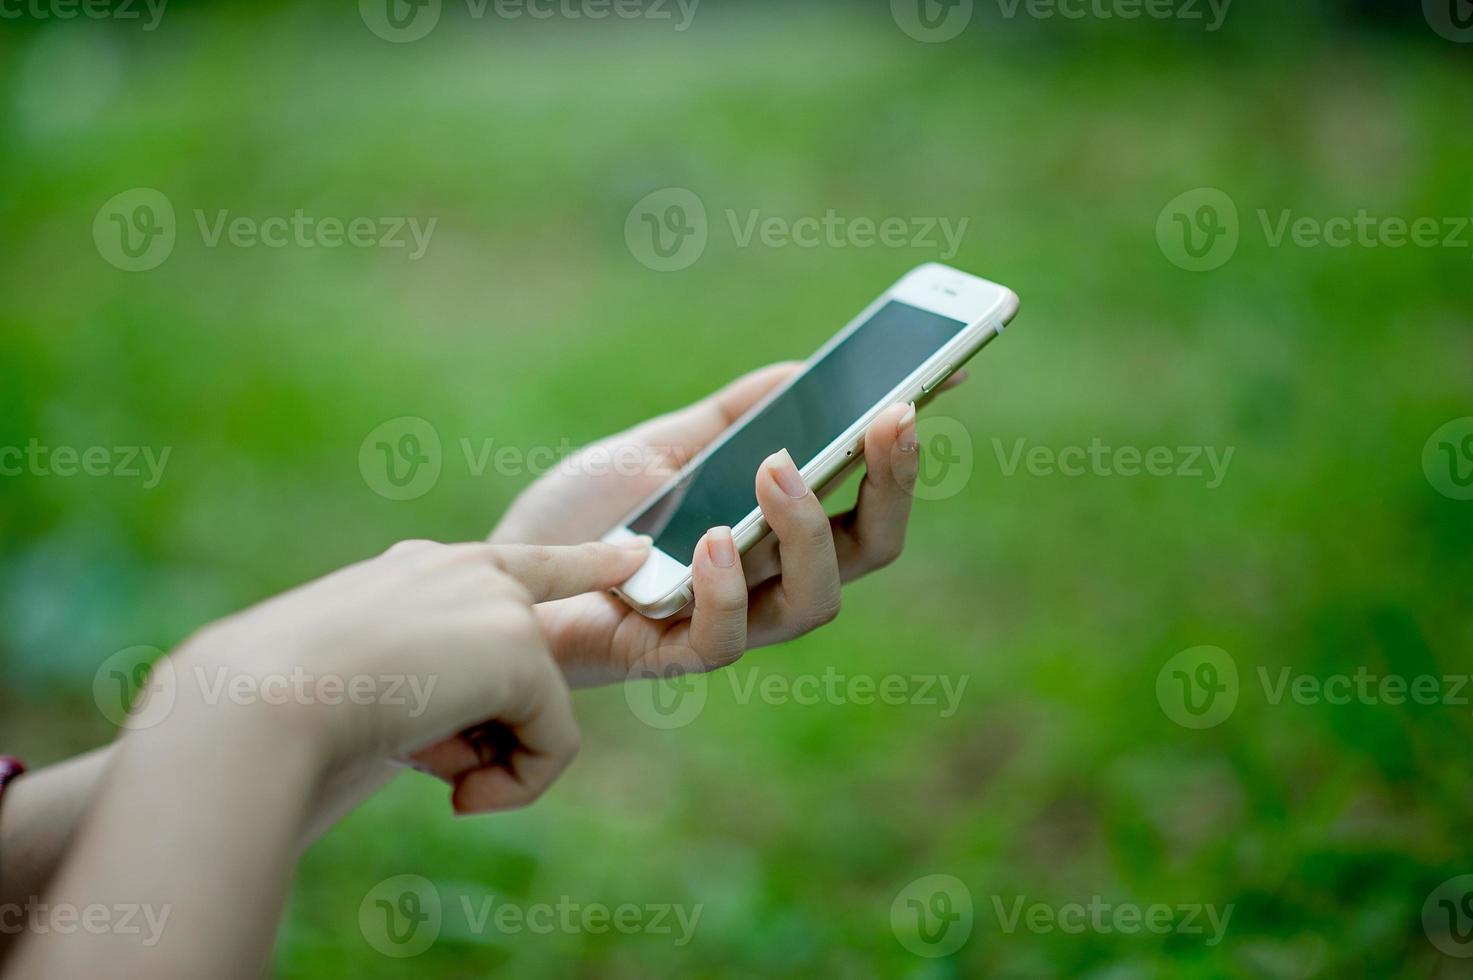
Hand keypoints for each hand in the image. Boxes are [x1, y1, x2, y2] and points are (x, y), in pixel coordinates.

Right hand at [168, 538, 647, 813]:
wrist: (262, 698)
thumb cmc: (279, 704)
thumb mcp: (354, 686)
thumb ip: (424, 691)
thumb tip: (476, 754)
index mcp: (424, 571)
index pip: (526, 563)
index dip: (589, 562)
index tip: (636, 553)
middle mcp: (471, 571)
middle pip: (532, 669)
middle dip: (482, 739)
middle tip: (415, 754)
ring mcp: (502, 605)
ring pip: (539, 715)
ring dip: (486, 764)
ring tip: (414, 757)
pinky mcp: (523, 651)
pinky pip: (554, 746)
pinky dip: (516, 786)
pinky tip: (456, 791)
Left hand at [490, 362, 964, 687]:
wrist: (497, 575)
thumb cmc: (584, 517)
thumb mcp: (665, 446)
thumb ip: (738, 415)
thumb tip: (814, 367)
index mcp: (778, 533)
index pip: (867, 498)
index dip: (906, 450)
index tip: (936, 380)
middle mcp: (769, 582)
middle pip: (870, 550)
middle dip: (892, 484)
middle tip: (892, 418)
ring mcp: (727, 622)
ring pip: (815, 601)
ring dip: (808, 530)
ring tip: (778, 467)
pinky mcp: (670, 656)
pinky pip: (724, 640)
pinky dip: (727, 589)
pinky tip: (710, 539)